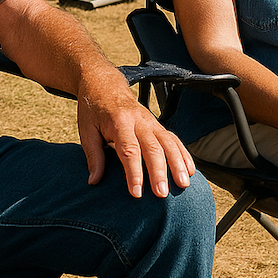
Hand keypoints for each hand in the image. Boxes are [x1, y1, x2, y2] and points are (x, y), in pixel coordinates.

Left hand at [76, 76, 195, 198]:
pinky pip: (173, 139)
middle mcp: (138, 120)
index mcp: (119, 121)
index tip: (137, 193)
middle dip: (159, 172)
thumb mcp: (86, 129)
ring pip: (168, 142)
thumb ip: (93, 155)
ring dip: (177, 163)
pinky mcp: (157, 124)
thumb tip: (94, 181)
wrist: (104, 83)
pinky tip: (190, 170)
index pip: (129, 149)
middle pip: (152, 147)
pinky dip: (183, 154)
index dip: (134, 172)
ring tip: (183, 184)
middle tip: (162, 194)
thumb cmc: (93, 109)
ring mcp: (150, 121)